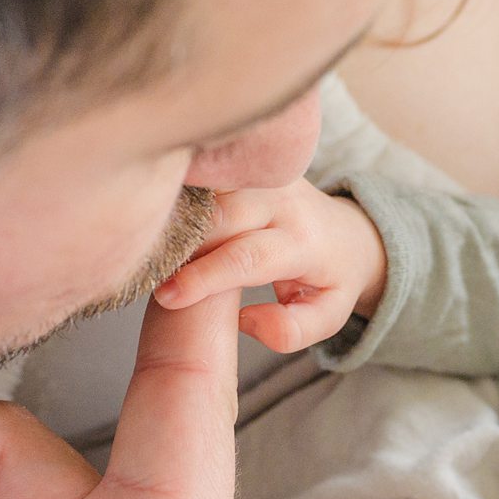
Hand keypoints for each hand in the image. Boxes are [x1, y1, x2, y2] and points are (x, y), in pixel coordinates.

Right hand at [152, 178, 386, 352]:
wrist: (349, 232)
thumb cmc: (330, 281)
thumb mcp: (328, 316)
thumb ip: (292, 330)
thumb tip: (244, 320)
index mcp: (303, 240)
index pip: (247, 257)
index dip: (204, 278)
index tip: (168, 298)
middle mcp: (283, 201)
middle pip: (219, 218)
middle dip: (182, 245)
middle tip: (151, 273)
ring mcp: (264, 177)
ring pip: (208, 192)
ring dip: (177, 219)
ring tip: (149, 248)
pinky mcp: (247, 167)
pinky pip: (206, 178)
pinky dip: (181, 198)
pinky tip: (160, 218)